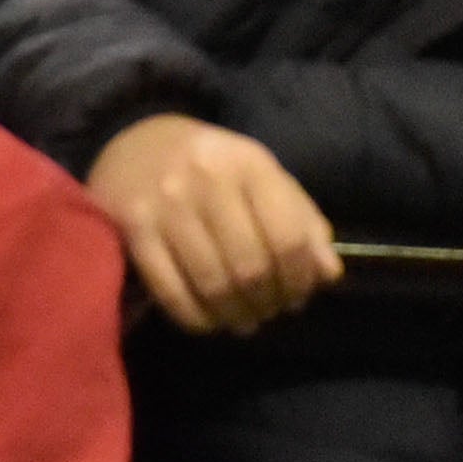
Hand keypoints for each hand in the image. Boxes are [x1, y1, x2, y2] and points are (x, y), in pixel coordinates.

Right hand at [91, 113, 338, 334]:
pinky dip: (196, 319)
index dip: (299, 278)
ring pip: (212, 284)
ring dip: (234, 315)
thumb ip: (301, 220)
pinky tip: (210, 321)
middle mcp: (208, 180)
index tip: (298, 296)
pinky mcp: (134, 229)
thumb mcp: (263, 177)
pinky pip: (170, 292)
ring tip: (243, 320)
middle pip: (250, 266)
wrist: (135, 141)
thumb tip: (328, 275)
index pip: (288, 236)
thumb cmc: (212, 166)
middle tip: (268, 311)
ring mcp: (166, 205)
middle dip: (266, 302)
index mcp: (249, 163)